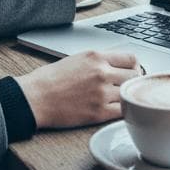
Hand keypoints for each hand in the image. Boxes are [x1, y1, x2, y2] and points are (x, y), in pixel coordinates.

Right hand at [16, 50, 140, 128]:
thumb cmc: (50, 80)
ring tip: (122, 99)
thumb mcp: (76, 59)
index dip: (134, 66)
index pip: (131, 58)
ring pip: (131, 93)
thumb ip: (98, 61)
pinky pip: (123, 111)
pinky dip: (124, 111)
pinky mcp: (98, 112)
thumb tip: (116, 67)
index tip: (132, 72)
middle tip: (127, 87)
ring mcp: (101, 93)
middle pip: (135, 75)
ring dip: (129, 97)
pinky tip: (117, 110)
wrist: (35, 98)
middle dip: (133, 81)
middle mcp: (101, 72)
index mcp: (96, 57)